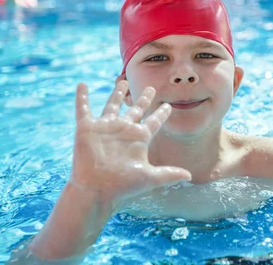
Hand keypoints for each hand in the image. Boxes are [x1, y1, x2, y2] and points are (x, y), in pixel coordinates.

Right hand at [71, 81, 190, 207]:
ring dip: (117, 93)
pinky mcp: (87, 128)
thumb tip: (190, 176)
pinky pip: (83, 108)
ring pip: (112, 105)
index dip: (161, 114)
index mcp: (139, 138)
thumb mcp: (150, 177)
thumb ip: (169, 174)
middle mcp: (123, 130)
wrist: (96, 190)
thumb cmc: (123, 185)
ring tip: (123, 82)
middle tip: (151, 88)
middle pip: (136, 109)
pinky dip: (82, 97)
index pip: (154, 122)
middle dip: (143, 99)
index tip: (169, 106)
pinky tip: (82, 85)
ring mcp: (105, 128)